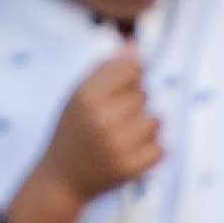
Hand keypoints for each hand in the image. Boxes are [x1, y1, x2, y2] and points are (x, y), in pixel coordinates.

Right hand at [35, 48, 163, 207]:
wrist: (62, 178)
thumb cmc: (72, 130)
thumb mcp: (80, 94)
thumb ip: (106, 69)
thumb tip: (134, 44)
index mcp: (87, 95)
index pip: (131, 69)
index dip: (131, 76)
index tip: (122, 88)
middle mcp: (103, 118)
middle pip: (144, 94)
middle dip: (134, 103)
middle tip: (115, 119)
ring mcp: (119, 145)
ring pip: (156, 120)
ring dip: (145, 126)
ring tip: (124, 135)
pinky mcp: (132, 168)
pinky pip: (161, 147)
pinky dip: (151, 149)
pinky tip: (131, 152)